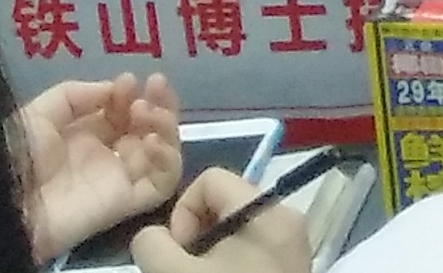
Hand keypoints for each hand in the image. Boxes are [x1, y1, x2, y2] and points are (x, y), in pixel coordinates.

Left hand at [17, 71, 180, 252]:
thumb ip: (79, 94)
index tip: (127, 81)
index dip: (130, 93)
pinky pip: (163, 182)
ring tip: (147, 112)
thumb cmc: (19, 155)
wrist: (8, 203)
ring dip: (166, 124)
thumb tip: (117, 88)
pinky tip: (152, 140)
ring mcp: (120, 179)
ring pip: (163, 150)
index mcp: (85, 135)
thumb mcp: (41, 112)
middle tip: (155, 85)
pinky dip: (168, 158)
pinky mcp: (127, 202)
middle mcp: (108, 155)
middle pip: (149, 127)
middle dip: (158, 101)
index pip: (123, 112)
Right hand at [131, 165, 319, 271]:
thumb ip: (152, 246)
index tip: (179, 252)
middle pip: (223, 205)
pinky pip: (249, 251)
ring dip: (205, 255)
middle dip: (192, 237)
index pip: (211, 179)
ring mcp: (291, 245)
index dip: (182, 212)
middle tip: (183, 270)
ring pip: (233, 232)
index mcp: (265, 209)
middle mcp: (285, 218)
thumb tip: (152, 236)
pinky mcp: (289, 268)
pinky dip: (226, 265)